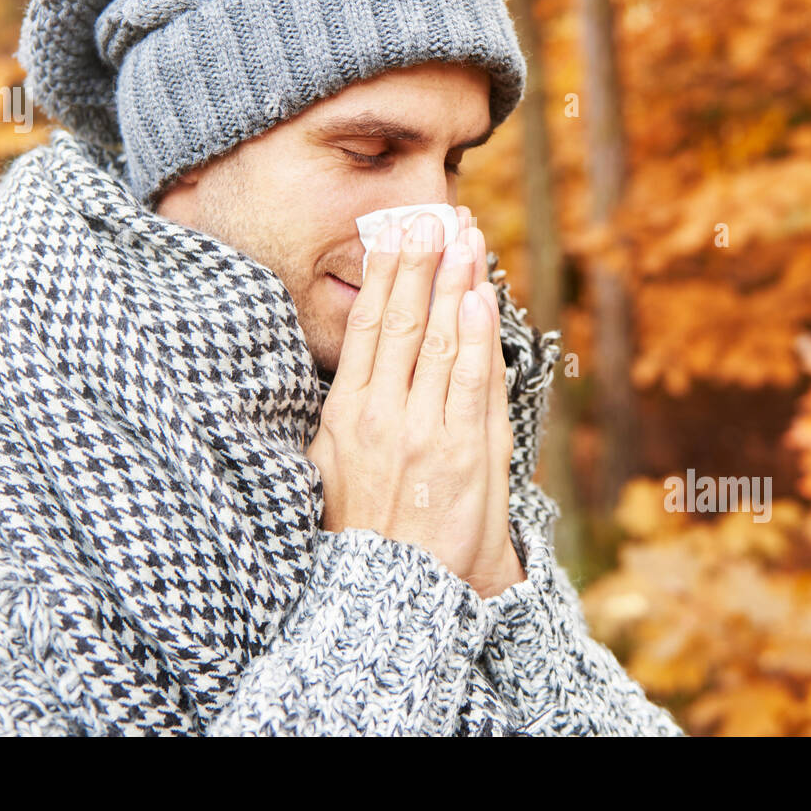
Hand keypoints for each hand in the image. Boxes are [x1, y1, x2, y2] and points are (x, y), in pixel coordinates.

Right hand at [306, 208, 521, 597]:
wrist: (397, 597)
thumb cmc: (363, 531)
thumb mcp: (330, 468)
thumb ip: (344, 412)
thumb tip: (359, 357)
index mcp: (345, 415)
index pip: (368, 327)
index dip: (386, 274)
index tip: (397, 232)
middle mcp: (382, 417)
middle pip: (403, 321)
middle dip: (422, 262)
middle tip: (435, 213)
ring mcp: (427, 433)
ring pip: (441, 341)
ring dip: (455, 283)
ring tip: (464, 237)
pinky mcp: (467, 455)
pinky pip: (474, 383)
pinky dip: (477, 336)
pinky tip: (479, 298)